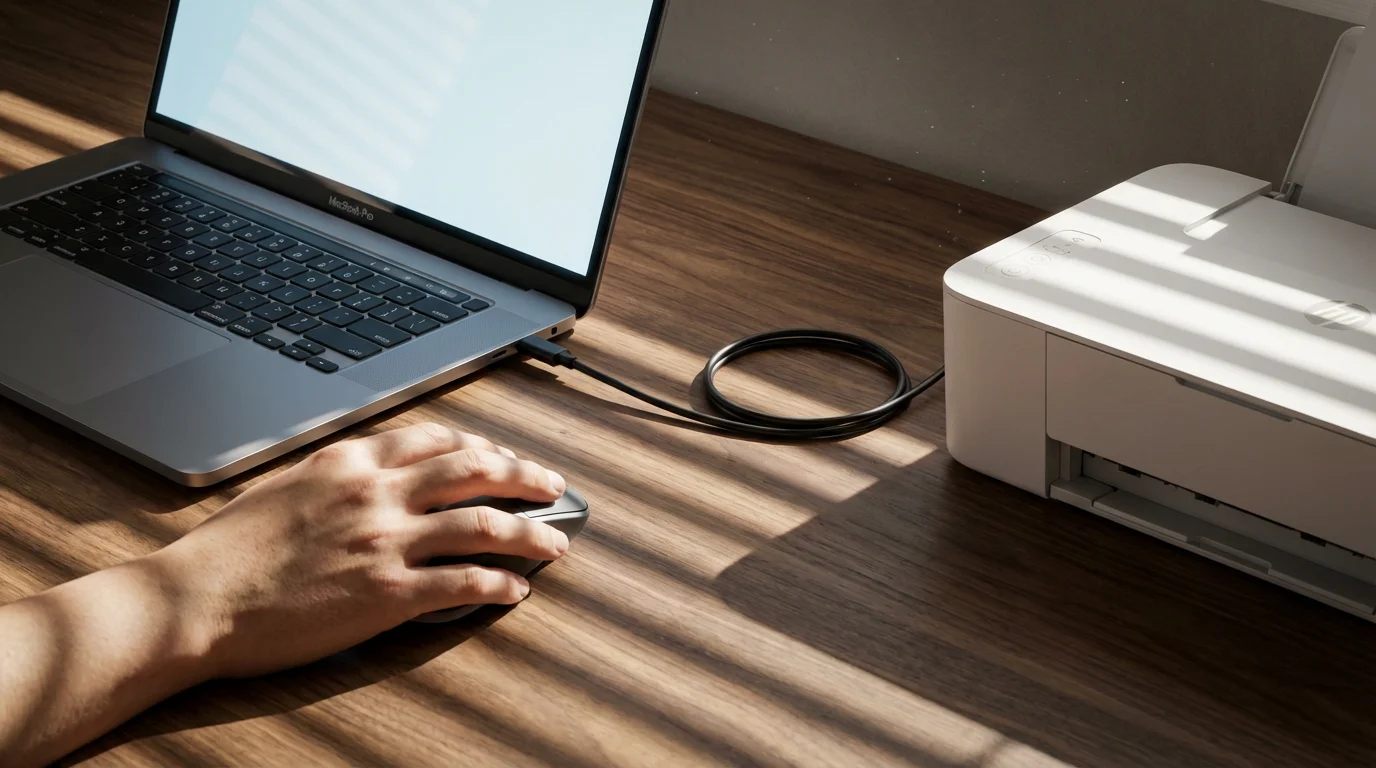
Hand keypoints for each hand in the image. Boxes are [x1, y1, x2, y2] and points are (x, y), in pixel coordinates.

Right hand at [151, 422, 569, 677]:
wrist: (197, 599)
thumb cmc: (231, 550)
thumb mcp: (288, 487)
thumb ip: (341, 477)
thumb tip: (379, 476)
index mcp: (351, 463)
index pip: (437, 440)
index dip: (481, 446)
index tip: (502, 456)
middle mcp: (377, 493)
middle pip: (476, 471)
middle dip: (525, 475)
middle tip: (554, 486)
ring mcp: (386, 542)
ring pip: (484, 525)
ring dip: (532, 532)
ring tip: (557, 542)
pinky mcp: (388, 594)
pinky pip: (463, 584)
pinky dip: (499, 585)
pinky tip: (516, 590)